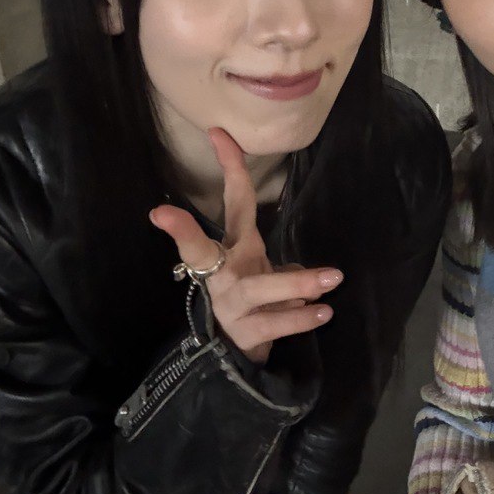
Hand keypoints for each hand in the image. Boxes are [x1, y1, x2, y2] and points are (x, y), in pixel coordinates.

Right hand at [149, 127, 341, 363]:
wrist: (235, 358)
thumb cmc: (251, 304)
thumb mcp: (260, 274)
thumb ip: (283, 268)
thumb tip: (308, 273)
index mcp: (229, 250)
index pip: (233, 201)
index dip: (229, 166)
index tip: (219, 134)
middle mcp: (223, 275)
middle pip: (200, 251)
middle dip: (183, 232)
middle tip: (162, 213)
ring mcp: (231, 305)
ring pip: (261, 291)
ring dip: (297, 284)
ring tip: (331, 279)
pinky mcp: (246, 334)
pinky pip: (276, 324)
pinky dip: (301, 318)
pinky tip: (322, 311)